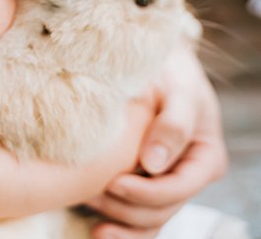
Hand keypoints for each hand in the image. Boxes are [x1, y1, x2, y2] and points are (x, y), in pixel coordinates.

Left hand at [85, 52, 226, 238]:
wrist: (148, 65)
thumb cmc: (166, 71)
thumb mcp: (176, 90)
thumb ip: (173, 125)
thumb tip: (153, 165)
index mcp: (205, 159)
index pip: (178, 189)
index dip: (146, 192)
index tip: (113, 181)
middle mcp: (187, 178)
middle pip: (160, 211)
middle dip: (124, 207)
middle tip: (87, 192)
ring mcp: (165, 185)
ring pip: (146, 221)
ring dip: (116, 219)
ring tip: (83, 202)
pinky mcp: (142, 187)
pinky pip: (135, 219)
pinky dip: (118, 230)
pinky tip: (95, 230)